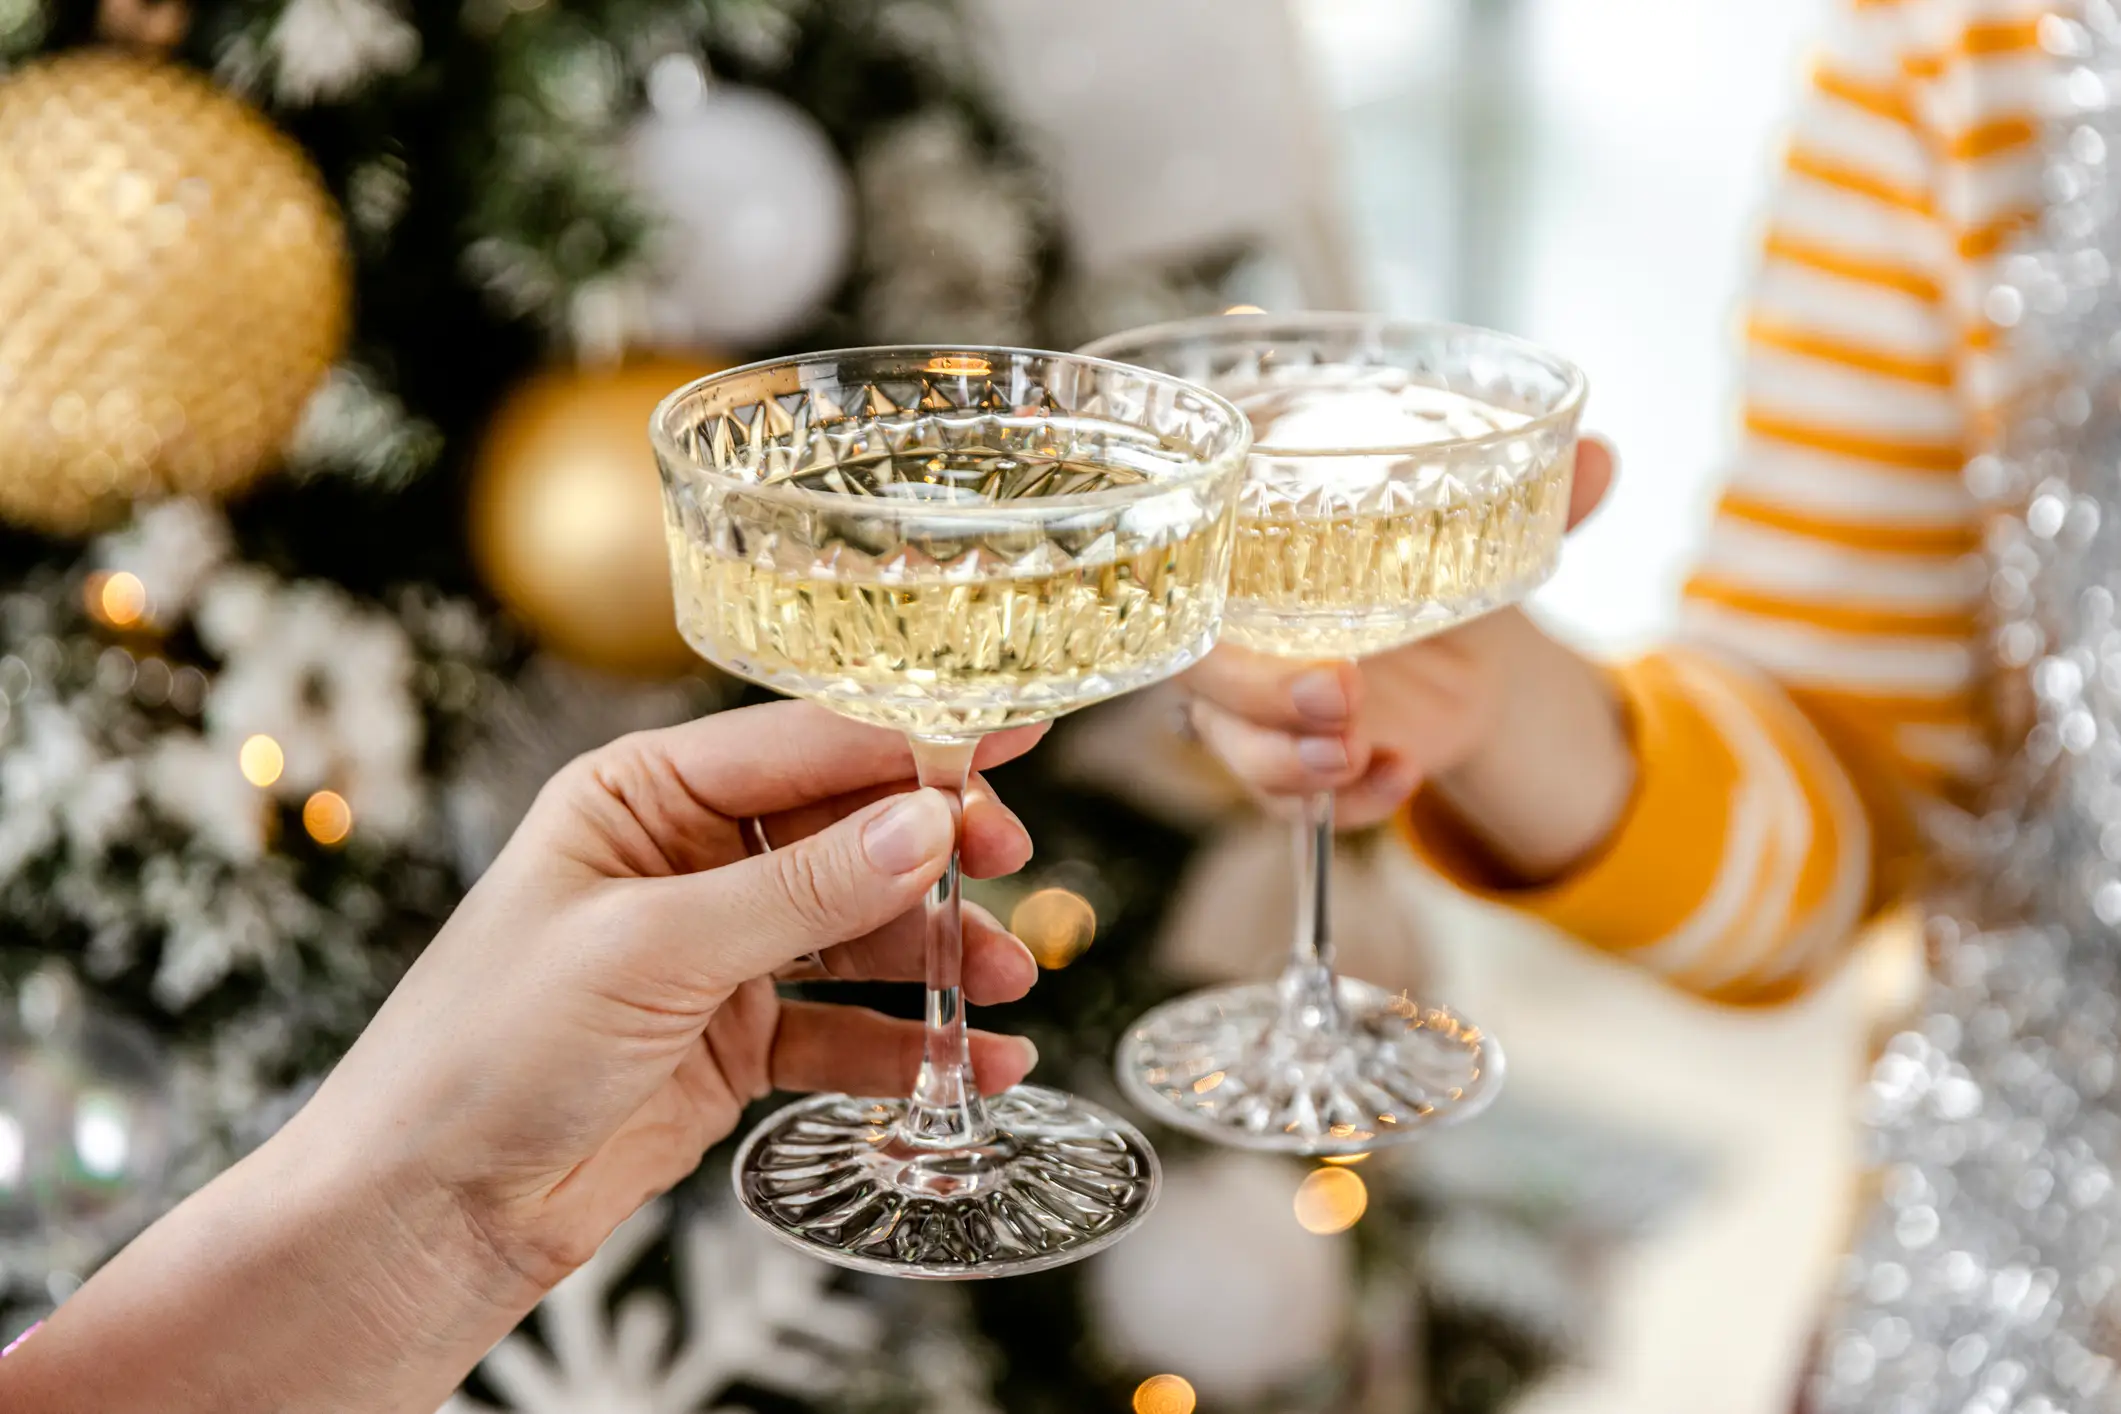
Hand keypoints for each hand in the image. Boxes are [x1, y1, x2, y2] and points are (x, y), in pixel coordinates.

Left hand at [290, 702, 1045, 1291]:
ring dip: (934, 953)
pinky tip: (974, 1061)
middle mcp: (685, 861)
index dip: (907, 742)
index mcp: (641, 796)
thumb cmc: (487, 1051)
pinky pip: (843, 1026)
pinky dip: (906, 1042)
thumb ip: (797, 891)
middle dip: (932, 854)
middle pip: (843, 833)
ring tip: (1005, 980)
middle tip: (1007, 865)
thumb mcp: (649, 950)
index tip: (1005, 735)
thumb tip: (925, 825)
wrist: (427, 1211)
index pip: (799, 747)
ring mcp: (715, 952)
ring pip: (857, 931)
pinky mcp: (735, 1039)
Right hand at [1183, 437, 1617, 828]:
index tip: (1251, 586)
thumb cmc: (1433, 559)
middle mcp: (1239, 624)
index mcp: (1256, 545)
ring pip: (1227, 742)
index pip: (1189, 559)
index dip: (1203, 581)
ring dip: (1284, 760)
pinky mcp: (1289, 758)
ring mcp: (1254, 698)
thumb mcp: (1480, 527)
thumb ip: (1536, 494)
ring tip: (1358, 755)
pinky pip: (1281, 799)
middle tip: (1337, 691)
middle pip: (1200, 668)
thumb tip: (1601, 458)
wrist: (1463, 645)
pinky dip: (1342, 801)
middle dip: (1258, 693)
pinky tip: (1399, 779)